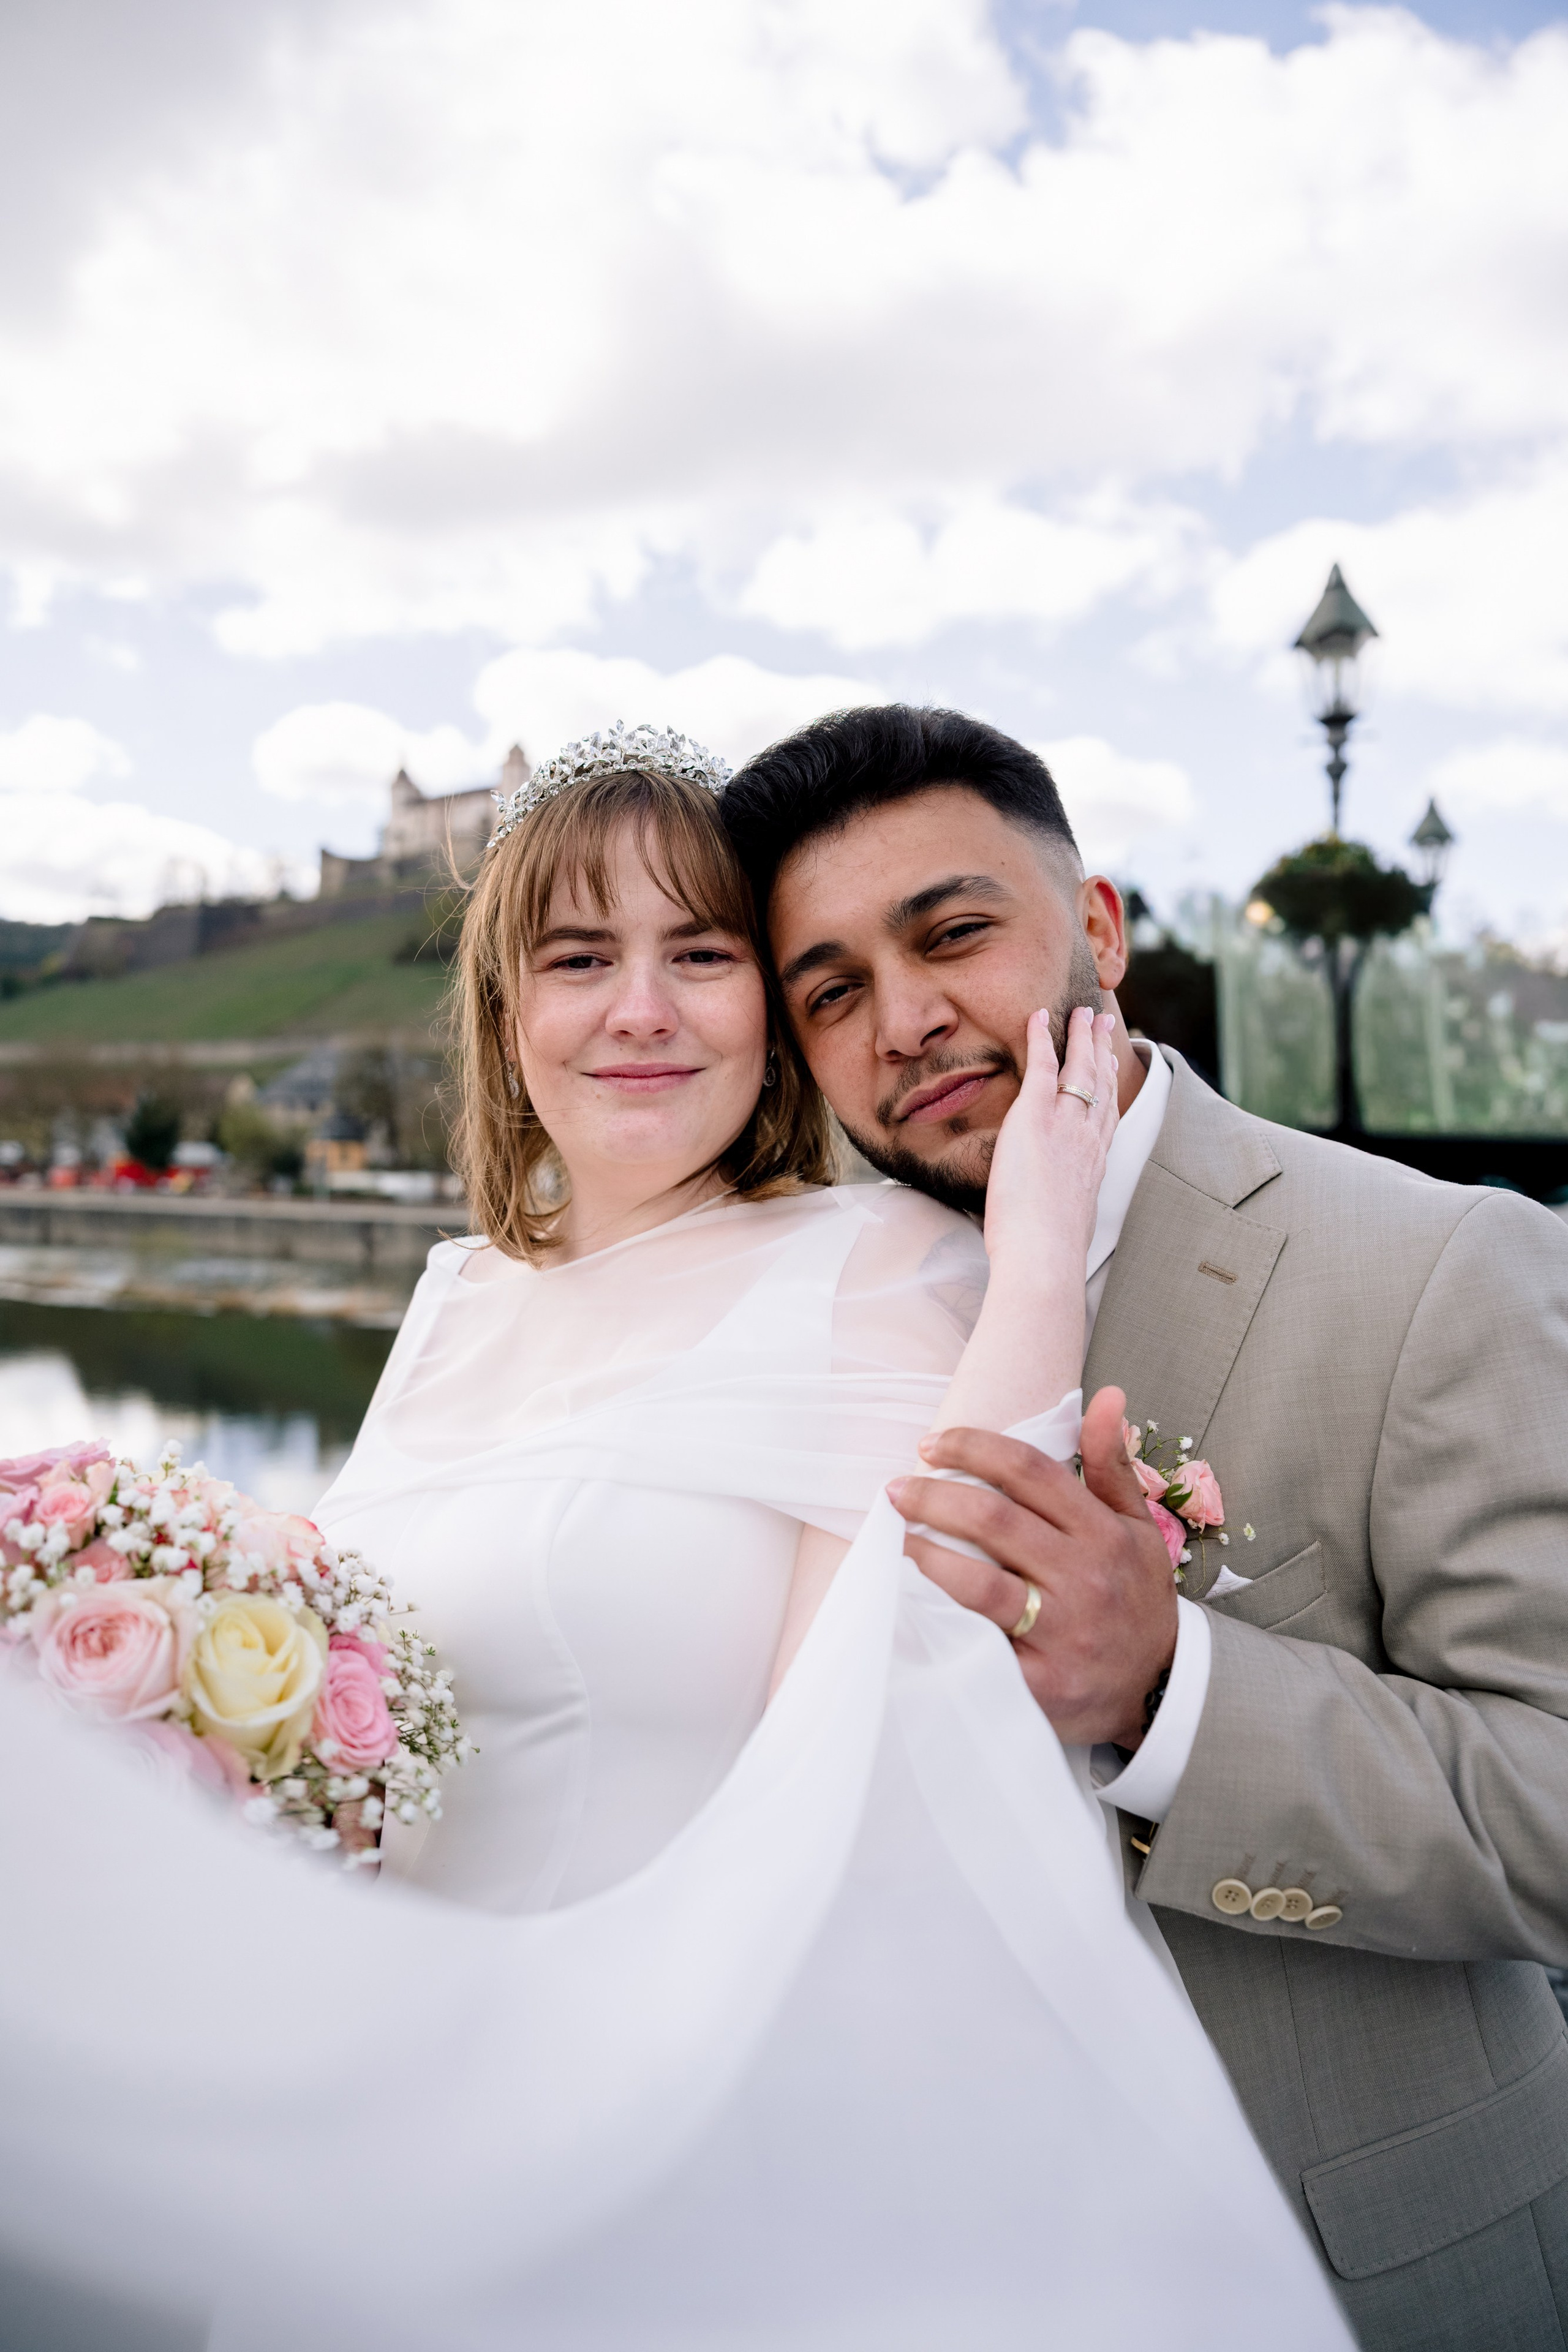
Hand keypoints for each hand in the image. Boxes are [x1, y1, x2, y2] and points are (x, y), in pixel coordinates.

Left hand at [888, 1385, 1176, 1748]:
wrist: (1163, 1687)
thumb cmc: (1138, 1597)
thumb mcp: (1138, 1528)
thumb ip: (1113, 1465)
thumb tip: (1107, 1397)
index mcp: (1102, 1534)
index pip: (1029, 1471)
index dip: (973, 1447)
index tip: (931, 1444)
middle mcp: (1084, 1578)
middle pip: (994, 1521)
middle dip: (934, 1497)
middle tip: (896, 1490)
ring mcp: (1062, 1633)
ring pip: (979, 1585)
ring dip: (926, 1556)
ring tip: (894, 1540)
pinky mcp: (1042, 1684)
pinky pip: (978, 1648)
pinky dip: (939, 1624)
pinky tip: (908, 1605)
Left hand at [983, 1007, 1118, 1284]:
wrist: (1044, 1254)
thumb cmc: (1048, 1253)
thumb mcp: (1066, 1225)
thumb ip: (1063, 1209)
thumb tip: (1051, 1220)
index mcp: (1095, 1163)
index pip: (1106, 1114)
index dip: (1110, 1085)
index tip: (1111, 1065)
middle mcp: (1088, 1137)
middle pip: (1101, 1082)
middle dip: (1101, 1049)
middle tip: (1102, 1023)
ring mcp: (1065, 1123)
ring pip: (1079, 1067)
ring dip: (1080, 1035)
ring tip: (1081, 1012)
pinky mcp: (1035, 1116)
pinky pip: (1041, 1066)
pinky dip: (1040, 1038)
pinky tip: (1038, 1017)